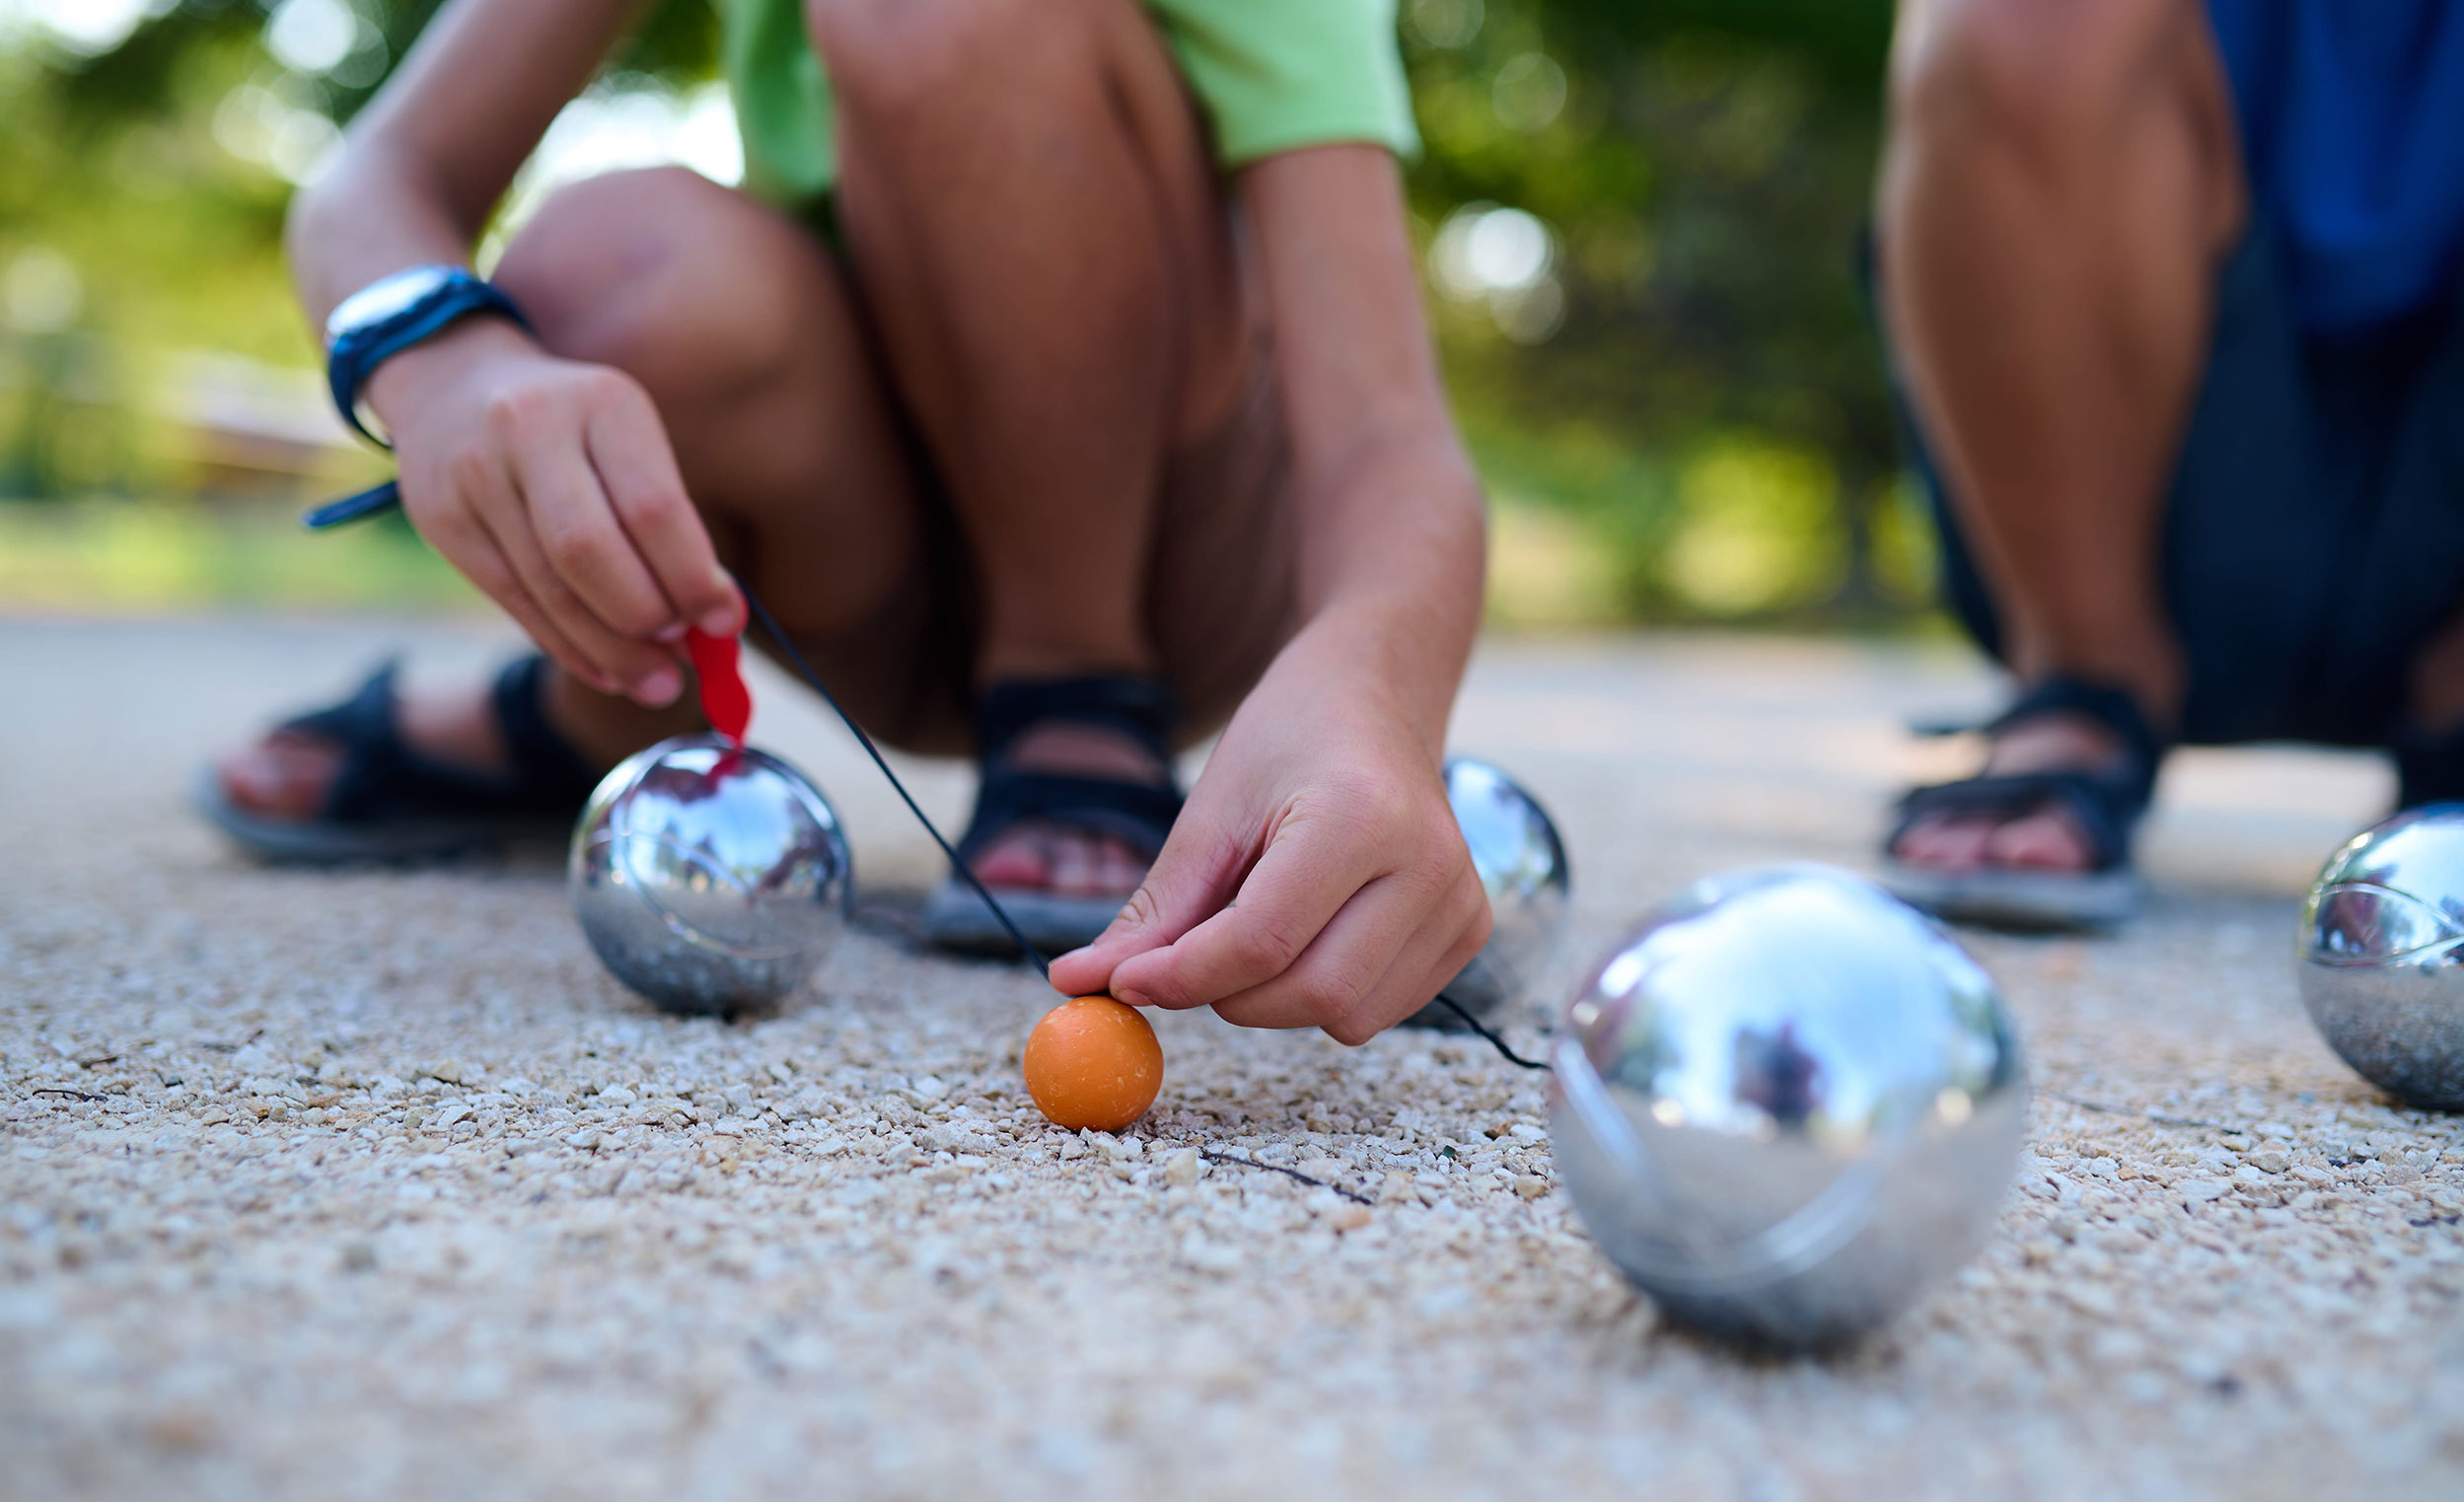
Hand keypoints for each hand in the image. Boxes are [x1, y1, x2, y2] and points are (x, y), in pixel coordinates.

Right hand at [370, 319, 741, 703]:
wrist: (452, 383)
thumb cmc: (575, 426)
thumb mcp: (627, 439)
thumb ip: (670, 522)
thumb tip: (716, 620)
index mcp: (601, 402)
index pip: (652, 507)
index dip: (692, 577)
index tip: (725, 623)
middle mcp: (531, 430)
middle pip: (590, 551)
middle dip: (646, 618)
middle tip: (684, 657)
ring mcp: (477, 475)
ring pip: (549, 587)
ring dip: (612, 650)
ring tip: (657, 683)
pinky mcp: (443, 520)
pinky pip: (514, 602)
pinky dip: (568, 647)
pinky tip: (607, 673)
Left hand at [1047, 632, 1492, 1043]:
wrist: (1379, 696)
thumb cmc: (1288, 739)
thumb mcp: (1211, 813)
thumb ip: (1157, 911)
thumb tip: (1077, 983)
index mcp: (1362, 818)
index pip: (1262, 941)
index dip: (1182, 977)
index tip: (1122, 983)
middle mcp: (1429, 865)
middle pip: (1312, 994)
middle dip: (1229, 995)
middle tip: (1186, 962)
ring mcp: (1460, 902)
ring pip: (1347, 1018)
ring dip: (1277, 998)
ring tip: (1261, 923)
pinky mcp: (1471, 931)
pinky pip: (1378, 1011)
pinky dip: (1324, 994)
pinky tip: (1314, 930)